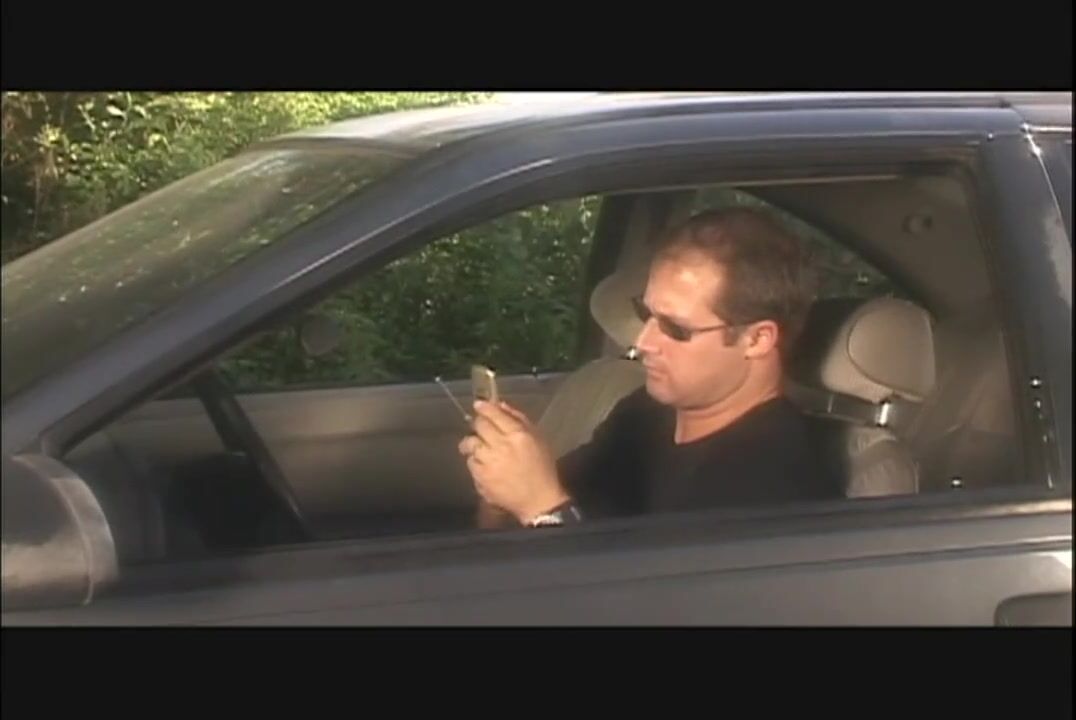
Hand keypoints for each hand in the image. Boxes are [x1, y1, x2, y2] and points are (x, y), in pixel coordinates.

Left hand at [457, 400, 569, 523]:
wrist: (538, 500)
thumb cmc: (542, 468)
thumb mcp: (538, 439)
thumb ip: (519, 419)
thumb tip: (500, 405)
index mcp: (518, 435)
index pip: (494, 414)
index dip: (484, 407)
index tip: (479, 405)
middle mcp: (501, 446)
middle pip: (479, 426)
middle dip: (478, 424)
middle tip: (481, 428)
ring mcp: (488, 463)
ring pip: (470, 443)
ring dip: (473, 444)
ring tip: (480, 448)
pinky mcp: (481, 478)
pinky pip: (470, 462)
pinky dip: (475, 461)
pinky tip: (485, 465)